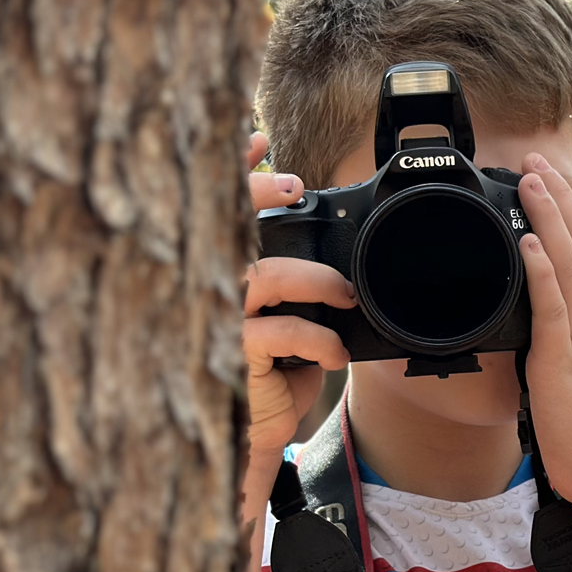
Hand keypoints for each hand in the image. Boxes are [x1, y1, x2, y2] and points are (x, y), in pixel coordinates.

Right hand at [241, 132, 355, 472]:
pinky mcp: (235, 356)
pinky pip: (275, 332)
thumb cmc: (284, 368)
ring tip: (344, 297)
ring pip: (261, 276)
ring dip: (312, 279)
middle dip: (255, 195)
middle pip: (227, 228)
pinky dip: (316, 337)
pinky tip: (334, 351)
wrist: (266, 431)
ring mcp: (224, 320)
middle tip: (292, 186)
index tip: (256, 140)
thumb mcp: (305, 318)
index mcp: (240, 272)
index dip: (237, 173)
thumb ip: (314, 282)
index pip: (228, 213)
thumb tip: (349, 255)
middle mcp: (222, 289)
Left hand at [514, 154, 571, 505]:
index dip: (569, 216)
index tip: (552, 182)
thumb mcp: (571, 381)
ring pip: (568, 263)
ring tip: (529, 179)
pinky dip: (539, 267)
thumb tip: (531, 334)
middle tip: (535, 160)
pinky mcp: (564, 360)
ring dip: (547, 216)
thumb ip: (556, 351)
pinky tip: (526, 239)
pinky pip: (552, 304)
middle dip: (557, 199)